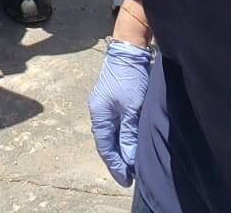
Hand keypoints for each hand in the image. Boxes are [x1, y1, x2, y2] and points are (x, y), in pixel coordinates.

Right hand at [88, 38, 152, 186]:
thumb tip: (128, 157)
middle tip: (129, 176)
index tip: (126, 180)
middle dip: (117, 159)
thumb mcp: (132, 108)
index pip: (105, 147)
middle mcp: (98, 111)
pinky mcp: (112, 99)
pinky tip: (130, 142)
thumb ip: (129, 133)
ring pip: (111, 133)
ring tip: (131, 163)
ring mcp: (104, 105)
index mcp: (99, 114)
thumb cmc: (130, 77)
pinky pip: (115, 124)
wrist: (129, 50)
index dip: (115, 165)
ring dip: (120, 148)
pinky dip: (122, 136)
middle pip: (106, 141)